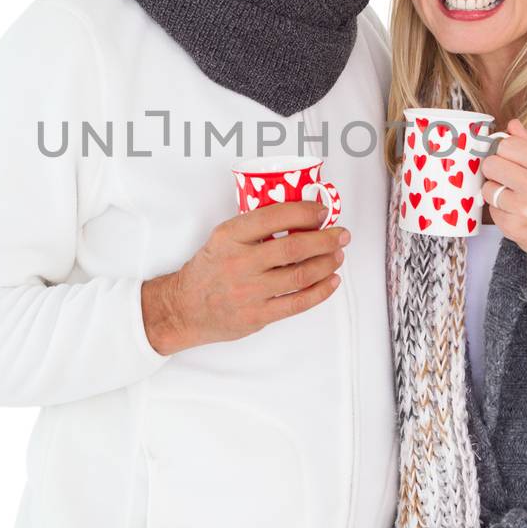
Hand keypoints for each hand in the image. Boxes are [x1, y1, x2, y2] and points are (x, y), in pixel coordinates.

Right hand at [140, 201, 349, 354]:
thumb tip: (301, 218)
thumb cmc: (209, 269)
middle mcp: (239, 262)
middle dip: (325, 239)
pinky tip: (331, 280)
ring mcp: (249, 291)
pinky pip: (297, 303)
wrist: (185, 307)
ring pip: (300, 275)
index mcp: (229, 236)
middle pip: (294, 248)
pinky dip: (320, 291)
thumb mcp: (223, 238)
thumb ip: (254, 228)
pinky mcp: (257, 315)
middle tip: (341, 235)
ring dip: (326, 263)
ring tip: (337, 256)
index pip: (274, 217)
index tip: (322, 212)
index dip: (304, 212)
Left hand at [480, 118, 526, 266]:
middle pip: (491, 164)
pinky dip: (500, 211)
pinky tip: (515, 212)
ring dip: (495, 191)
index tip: (506, 156)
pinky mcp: (514, 227)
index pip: (507, 145)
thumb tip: (511, 125)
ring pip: (487, 188)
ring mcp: (524, 208)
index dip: (503, 150)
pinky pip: (491, 210)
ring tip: (512, 196)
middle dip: (495, 169)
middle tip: (505, 176)